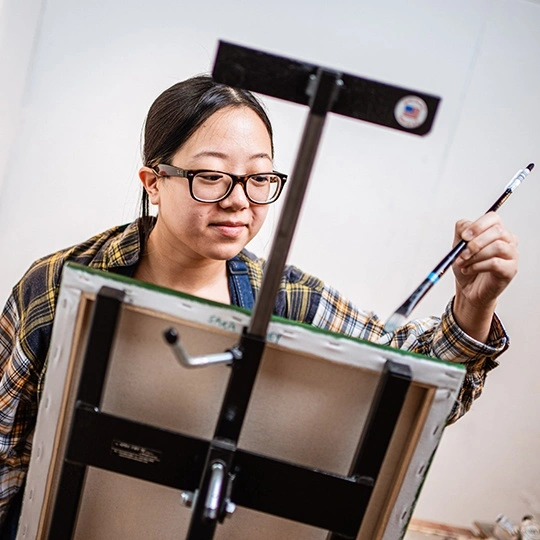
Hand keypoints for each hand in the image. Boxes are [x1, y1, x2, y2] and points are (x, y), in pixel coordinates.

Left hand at [452, 212, 517, 341]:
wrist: (467, 287)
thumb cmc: (466, 265)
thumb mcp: (458, 245)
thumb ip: (461, 231)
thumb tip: (465, 227)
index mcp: (495, 230)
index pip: (493, 218)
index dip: (478, 225)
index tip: (464, 236)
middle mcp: (508, 240)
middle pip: (497, 231)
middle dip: (475, 242)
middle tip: (462, 253)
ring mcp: (511, 255)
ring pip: (497, 247)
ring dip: (475, 256)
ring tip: (463, 263)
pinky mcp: (510, 270)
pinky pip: (495, 263)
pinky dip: (477, 266)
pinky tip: (468, 270)